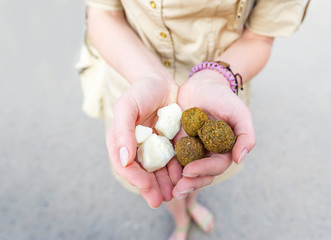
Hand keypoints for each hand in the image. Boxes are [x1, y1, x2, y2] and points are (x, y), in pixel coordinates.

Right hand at [106, 77, 182, 207]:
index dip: (134, 178)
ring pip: (157, 172)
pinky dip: (176, 172)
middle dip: (150, 188)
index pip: (124, 166)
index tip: (146, 186)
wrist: (161, 82)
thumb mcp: (127, 107)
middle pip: (141, 174)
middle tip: (160, 200)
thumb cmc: (141, 91)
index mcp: (121, 142)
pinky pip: (172, 162)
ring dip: (164, 185)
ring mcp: (153, 148)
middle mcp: (136, 149)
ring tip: (173, 194)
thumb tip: (124, 159)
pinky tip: (184, 178)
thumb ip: (122, 131)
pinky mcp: (168, 145)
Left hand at [172, 70, 255, 197]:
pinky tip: (156, 172)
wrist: (203, 85)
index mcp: (223, 150)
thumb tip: (240, 159)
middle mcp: (208, 154)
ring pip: (186, 170)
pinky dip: (167, 167)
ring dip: (178, 181)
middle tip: (177, 189)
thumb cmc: (224, 98)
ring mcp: (192, 150)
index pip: (216, 166)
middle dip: (190, 182)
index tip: (189, 171)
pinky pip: (172, 158)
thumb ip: (246, 135)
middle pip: (201, 173)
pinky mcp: (178, 144)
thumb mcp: (239, 113)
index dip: (204, 170)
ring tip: (168, 188)